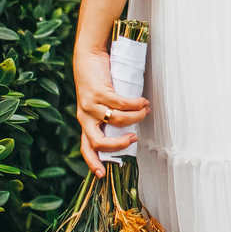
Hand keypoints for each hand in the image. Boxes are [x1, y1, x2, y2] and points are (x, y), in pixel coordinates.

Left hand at [74, 44, 149, 179]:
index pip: (86, 148)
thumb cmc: (97, 80)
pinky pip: (120, 104)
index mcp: (85, 122)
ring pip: (116, 121)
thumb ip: (109, 116)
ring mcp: (90, 105)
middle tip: (134, 138)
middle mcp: (85, 116)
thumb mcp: (100, 103)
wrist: (87, 56)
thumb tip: (130, 128)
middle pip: (99, 142)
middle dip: (118, 144)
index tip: (102, 175)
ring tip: (145, 110)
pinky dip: (136, 104)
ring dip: (135, 117)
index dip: (93, 162)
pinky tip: (143, 102)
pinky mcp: (97, 92)